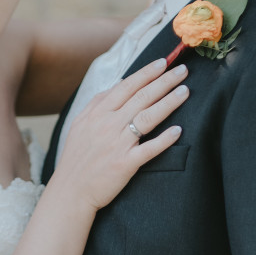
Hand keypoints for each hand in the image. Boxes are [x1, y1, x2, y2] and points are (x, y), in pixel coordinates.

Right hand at [56, 58, 188, 211]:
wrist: (70, 191)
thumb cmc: (77, 158)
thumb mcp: (80, 124)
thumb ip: (98, 103)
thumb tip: (118, 85)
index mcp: (97, 113)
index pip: (126, 86)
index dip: (146, 73)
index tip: (163, 62)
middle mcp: (108, 125)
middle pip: (141, 97)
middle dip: (164, 81)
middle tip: (182, 70)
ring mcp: (117, 144)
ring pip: (147, 117)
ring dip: (168, 102)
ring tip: (185, 92)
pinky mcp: (125, 164)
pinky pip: (149, 149)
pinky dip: (164, 139)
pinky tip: (178, 131)